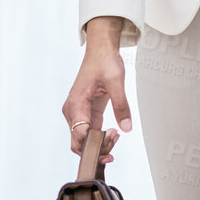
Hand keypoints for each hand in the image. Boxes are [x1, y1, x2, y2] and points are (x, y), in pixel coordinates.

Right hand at [61, 17, 130, 161]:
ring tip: (117, 135)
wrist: (101, 50)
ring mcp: (78, 113)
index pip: (80, 134)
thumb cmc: (104, 61)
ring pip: (84, 139)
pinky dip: (101, 137)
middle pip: (79, 142)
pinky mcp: (86, 112)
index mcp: (76, 104)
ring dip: (100, 143)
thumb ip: (121, 106)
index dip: (95, 144)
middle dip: (97, 148)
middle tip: (116, 141)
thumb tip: (126, 127)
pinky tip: (114, 134)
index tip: (112, 141)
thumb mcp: (116, 82)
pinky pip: (90, 132)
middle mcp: (72, 111)